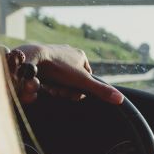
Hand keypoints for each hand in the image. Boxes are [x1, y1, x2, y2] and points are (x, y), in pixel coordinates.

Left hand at [4, 43, 124, 105]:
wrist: (33, 59)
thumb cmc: (59, 68)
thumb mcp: (82, 82)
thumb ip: (101, 91)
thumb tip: (120, 99)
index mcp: (81, 55)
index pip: (88, 78)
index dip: (82, 89)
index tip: (74, 92)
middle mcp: (69, 53)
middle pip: (74, 81)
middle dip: (68, 90)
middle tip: (61, 91)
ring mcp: (55, 57)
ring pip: (61, 80)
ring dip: (57, 88)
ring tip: (51, 87)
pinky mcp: (43, 61)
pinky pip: (50, 77)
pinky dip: (48, 83)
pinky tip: (44, 83)